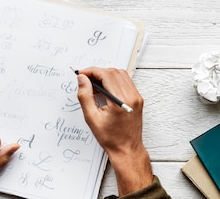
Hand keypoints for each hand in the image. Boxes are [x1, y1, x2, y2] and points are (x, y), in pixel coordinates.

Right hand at [77, 67, 152, 194]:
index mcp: (120, 101)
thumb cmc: (110, 138)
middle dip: (98, 72)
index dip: (92, 71)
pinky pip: (126, 82)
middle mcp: (132, 96)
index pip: (106, 75)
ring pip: (121, 75)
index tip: (81, 74)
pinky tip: (104, 89)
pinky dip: (114, 81)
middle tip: (85, 79)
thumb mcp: (92, 118)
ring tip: (94, 85)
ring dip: (106, 75)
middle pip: (114, 72)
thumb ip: (85, 96)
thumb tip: (82, 79)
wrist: (127, 149)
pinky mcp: (138, 99)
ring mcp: (137, 97)